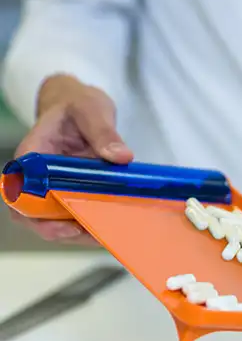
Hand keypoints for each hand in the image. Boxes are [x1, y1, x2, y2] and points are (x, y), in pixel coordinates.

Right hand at [9, 74, 132, 243]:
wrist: (82, 107)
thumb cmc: (78, 106)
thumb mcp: (91, 110)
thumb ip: (104, 132)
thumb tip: (122, 157)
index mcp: (32, 156)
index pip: (20, 191)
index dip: (35, 213)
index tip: (63, 223)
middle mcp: (37, 177)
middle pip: (34, 215)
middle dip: (60, 230)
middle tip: (93, 235)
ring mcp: (53, 188)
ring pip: (56, 221)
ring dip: (80, 233)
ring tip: (109, 235)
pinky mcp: (71, 194)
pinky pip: (76, 216)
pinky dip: (92, 226)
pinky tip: (114, 229)